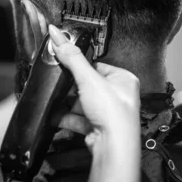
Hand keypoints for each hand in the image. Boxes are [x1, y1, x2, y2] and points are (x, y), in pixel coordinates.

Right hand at [48, 25, 140, 152]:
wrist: (113, 146)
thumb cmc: (113, 113)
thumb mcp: (88, 79)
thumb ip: (71, 58)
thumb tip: (58, 35)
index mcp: (123, 80)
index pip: (98, 67)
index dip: (80, 68)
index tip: (66, 66)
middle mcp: (119, 96)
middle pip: (88, 86)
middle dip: (72, 89)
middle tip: (61, 86)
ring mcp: (109, 114)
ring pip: (82, 104)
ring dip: (68, 104)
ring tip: (58, 101)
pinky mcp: (98, 128)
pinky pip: (79, 119)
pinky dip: (67, 118)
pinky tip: (59, 117)